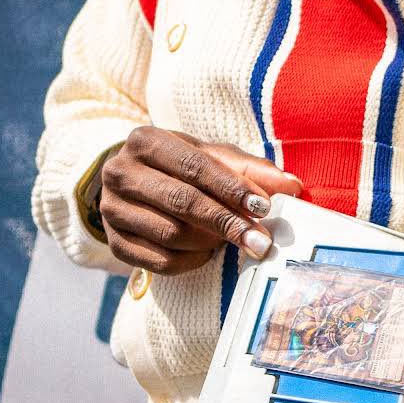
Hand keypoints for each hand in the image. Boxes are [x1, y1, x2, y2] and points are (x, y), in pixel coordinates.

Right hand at [96, 127, 301, 276]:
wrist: (132, 186)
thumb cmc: (180, 168)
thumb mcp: (211, 158)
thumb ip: (251, 169)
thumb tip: (292, 186)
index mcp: (145, 141)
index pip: (194, 166)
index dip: (231, 188)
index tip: (263, 208)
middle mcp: (120, 172)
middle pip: (181, 202)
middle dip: (227, 222)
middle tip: (261, 239)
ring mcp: (111, 209)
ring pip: (170, 234)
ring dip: (210, 241)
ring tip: (232, 239)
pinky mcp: (113, 242)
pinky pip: (158, 261)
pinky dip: (190, 261)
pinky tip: (207, 253)